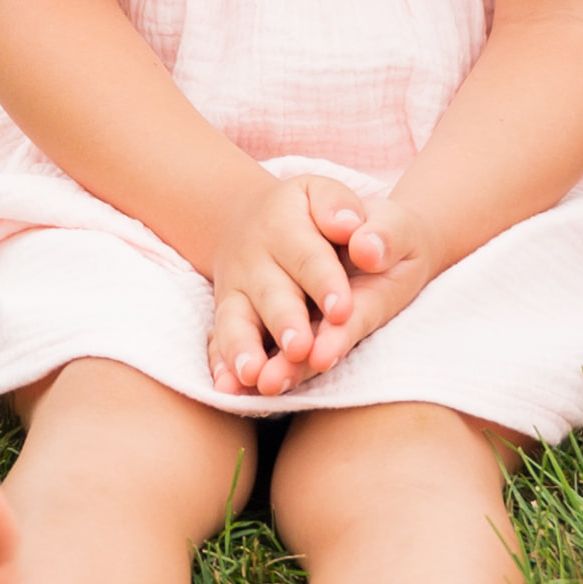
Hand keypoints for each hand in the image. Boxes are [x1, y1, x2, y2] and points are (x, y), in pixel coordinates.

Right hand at [204, 174, 389, 397]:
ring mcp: (238, 290)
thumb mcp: (331, 195)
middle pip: (272, 294)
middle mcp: (255, 258)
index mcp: (286, 223)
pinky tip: (227, 388)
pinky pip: (221, 341)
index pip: (310, 256)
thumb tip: (361, 239)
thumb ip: (347, 210)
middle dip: (286, 323)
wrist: (261, 219)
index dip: (325, 282)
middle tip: (300, 348)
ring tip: (255, 376)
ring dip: (246, 349)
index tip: (343, 309)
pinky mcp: (229, 315)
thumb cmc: (317, 214)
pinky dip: (221, 365)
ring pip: (238, 321)